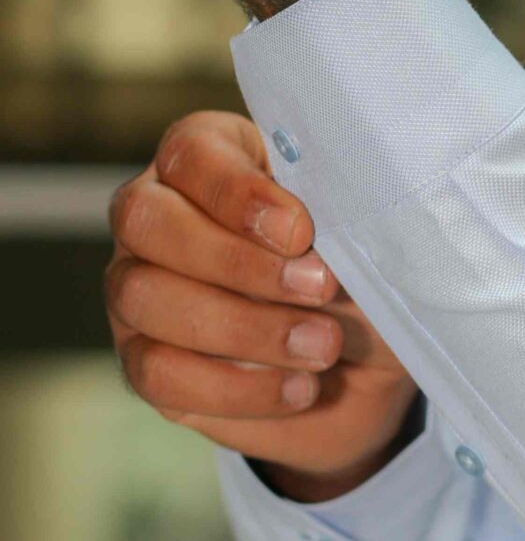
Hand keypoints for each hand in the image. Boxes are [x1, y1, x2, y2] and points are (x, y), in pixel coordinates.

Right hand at [106, 110, 420, 498]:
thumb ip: (337, 217)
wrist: (371, 363)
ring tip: (323, 346)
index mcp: (211, 159)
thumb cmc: (362, 271)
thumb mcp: (364, 235)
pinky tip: (297, 388)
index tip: (302, 232)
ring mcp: (138, 290)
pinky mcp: (144, 362)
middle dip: (236, 262)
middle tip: (320, 288)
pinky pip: (157, 374)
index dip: (237, 192)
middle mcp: (157, 217)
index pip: (190, 152)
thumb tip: (316, 241)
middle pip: (146, 221)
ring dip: (242, 328)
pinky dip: (234, 386)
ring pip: (144, 298)